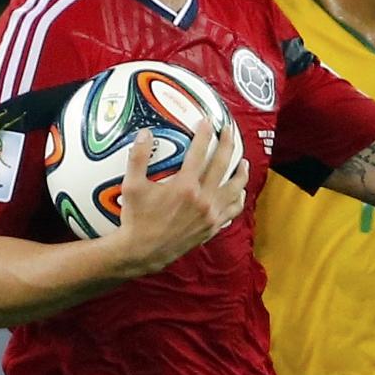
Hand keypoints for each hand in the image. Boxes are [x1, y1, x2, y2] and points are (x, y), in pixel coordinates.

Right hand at [112, 120, 248, 275]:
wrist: (142, 252)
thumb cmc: (135, 219)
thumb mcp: (131, 186)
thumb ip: (138, 157)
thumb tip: (145, 133)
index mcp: (185, 187)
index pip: (199, 152)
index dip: (205, 134)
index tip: (208, 121)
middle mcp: (202, 200)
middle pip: (223, 165)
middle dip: (228, 144)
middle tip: (229, 132)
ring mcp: (210, 215)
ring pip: (235, 189)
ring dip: (241, 173)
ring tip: (244, 162)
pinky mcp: (212, 228)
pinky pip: (233, 211)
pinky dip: (239, 199)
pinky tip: (239, 192)